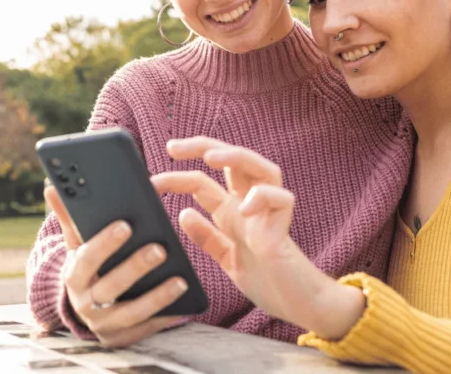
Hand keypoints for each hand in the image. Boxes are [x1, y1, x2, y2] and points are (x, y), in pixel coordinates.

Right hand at [43, 184, 187, 346]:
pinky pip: (147, 328)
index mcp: (73, 276)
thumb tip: (51, 187)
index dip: (105, 243)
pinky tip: (184, 301)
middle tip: (160, 248)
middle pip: (111, 286)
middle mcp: (86, 304)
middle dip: (135, 267)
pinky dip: (165, 316)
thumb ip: (69, 218)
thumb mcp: (77, 246)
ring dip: (157, 297)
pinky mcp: (124, 338)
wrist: (87, 310)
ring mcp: (105, 325)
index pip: (86, 259)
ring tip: (180, 279)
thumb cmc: (89, 268)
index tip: (126, 225)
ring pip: (132, 312)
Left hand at [151, 138, 364, 339]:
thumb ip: (208, 237)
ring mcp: (268, 214)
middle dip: (203, 147)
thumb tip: (184, 213)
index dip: (177, 176)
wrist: (298, 305)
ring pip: (262, 168)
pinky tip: (245, 208)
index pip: (203, 181)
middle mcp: (250, 206)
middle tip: (173, 147)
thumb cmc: (266, 279)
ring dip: (236, 157)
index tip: (152, 179)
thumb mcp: (226, 257)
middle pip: (233, 161)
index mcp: (232, 211)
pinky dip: (264, 197)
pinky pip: (282, 200)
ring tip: (211, 158)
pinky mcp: (283, 229)